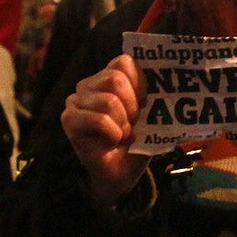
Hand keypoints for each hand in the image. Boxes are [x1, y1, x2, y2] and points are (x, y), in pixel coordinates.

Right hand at [62, 53, 148, 204]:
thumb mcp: (149, 113)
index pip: (124, 62)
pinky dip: (113, 133)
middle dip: (132, 106)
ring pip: (109, 100)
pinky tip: (112, 142)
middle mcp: (88, 85)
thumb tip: (167, 77)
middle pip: (115, 79)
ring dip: (123, 123)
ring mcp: (75, 101)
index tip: (145, 104)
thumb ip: (153, 91)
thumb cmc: (136, 142)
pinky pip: (99, 119)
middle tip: (132, 124)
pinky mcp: (69, 119)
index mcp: (106, 77)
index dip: (140, 84)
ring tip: (123, 135)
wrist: (121, 174)